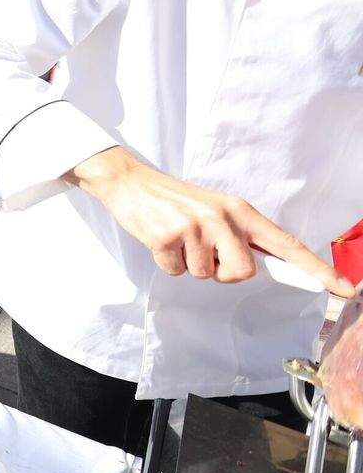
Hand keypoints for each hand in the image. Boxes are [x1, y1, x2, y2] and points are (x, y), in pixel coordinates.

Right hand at [68, 147, 353, 295]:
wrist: (130, 183)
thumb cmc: (175, 202)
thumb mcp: (215, 210)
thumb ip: (239, 236)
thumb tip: (259, 267)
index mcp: (240, 210)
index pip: (286, 244)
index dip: (316, 269)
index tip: (344, 289)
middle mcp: (222, 216)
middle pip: (242, 271)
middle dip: (223, 272)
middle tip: (204, 252)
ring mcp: (194, 226)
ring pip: (207, 275)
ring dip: (190, 265)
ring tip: (178, 240)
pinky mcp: (167, 237)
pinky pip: (178, 272)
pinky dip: (168, 264)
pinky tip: (161, 241)